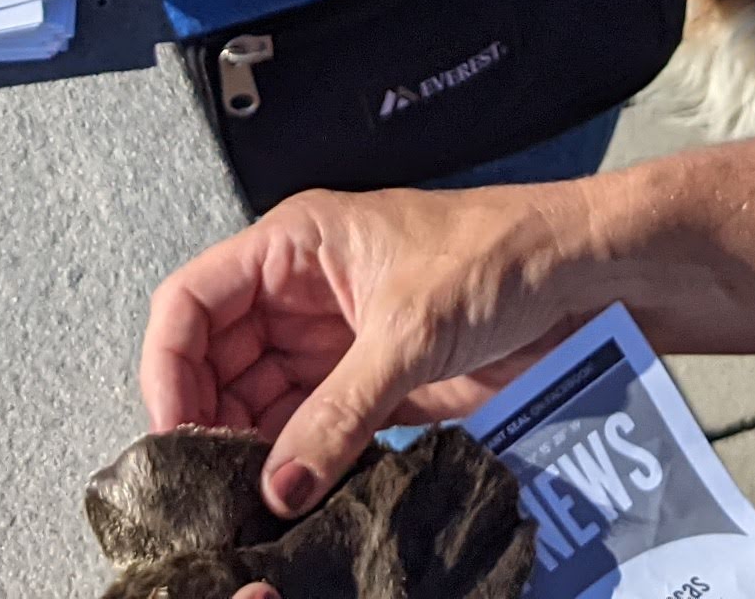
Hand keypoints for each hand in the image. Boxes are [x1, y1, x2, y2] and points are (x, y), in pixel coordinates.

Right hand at [141, 186, 591, 520]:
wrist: (585, 278)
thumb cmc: (503, 254)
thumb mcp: (411, 329)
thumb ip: (340, 411)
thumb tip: (278, 486)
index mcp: (294, 245)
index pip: (193, 302)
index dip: (169, 366)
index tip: (172, 432)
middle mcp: (302, 294)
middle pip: (216, 362)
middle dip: (208, 422)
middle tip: (212, 490)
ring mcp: (336, 344)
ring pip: (259, 405)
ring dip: (252, 455)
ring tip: (249, 509)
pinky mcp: (373, 387)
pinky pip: (312, 432)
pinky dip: (299, 468)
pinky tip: (296, 502)